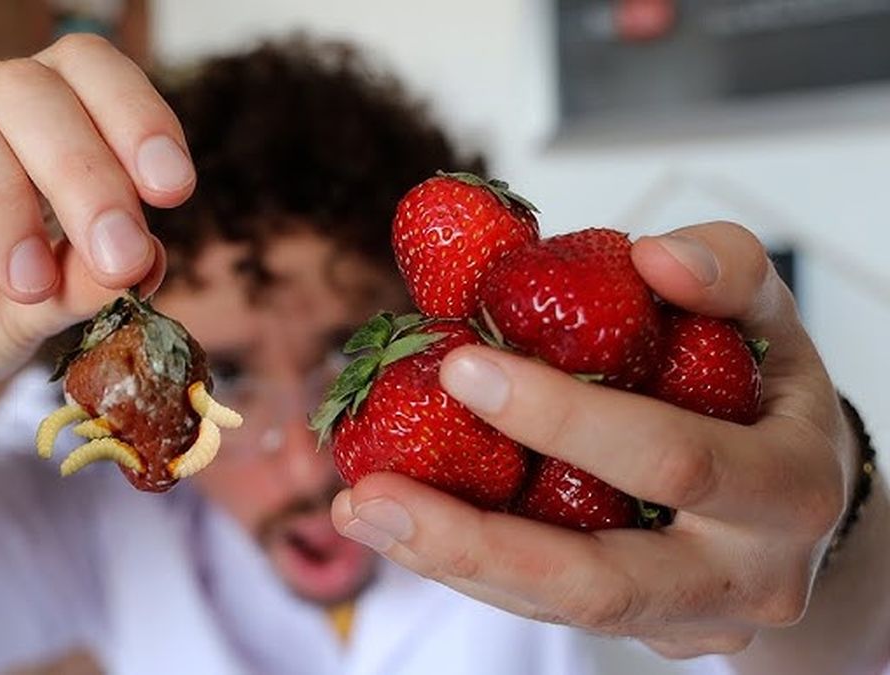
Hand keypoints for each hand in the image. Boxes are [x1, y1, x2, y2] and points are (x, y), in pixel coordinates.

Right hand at [0, 35, 192, 402]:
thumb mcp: (40, 311)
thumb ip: (87, 284)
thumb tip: (145, 261)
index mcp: (31, 117)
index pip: (87, 69)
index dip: (135, 114)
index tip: (173, 190)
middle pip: (28, 87)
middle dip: (84, 175)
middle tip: (115, 259)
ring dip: (0, 200)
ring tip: (23, 285)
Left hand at [332, 222, 854, 657]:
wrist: (801, 504)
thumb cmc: (768, 399)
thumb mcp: (767, 324)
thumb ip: (724, 273)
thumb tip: (652, 256)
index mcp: (786, 485)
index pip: (672, 457)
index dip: (567, 418)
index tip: (463, 364)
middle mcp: (745, 575)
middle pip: (602, 581)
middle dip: (478, 538)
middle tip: (374, 487)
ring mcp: (689, 617)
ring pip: (558, 608)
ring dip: (448, 562)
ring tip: (358, 508)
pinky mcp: (642, 630)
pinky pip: (544, 606)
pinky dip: (465, 565)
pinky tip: (394, 521)